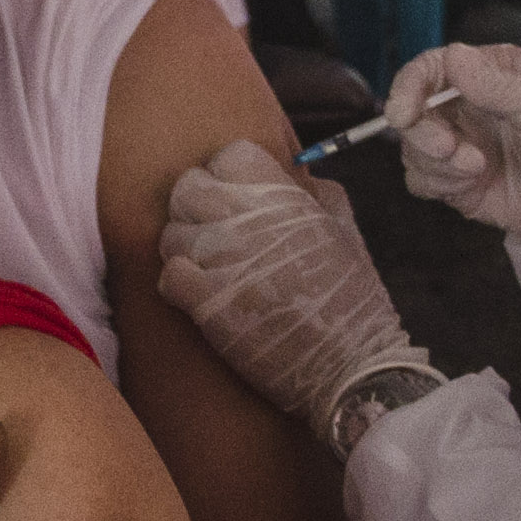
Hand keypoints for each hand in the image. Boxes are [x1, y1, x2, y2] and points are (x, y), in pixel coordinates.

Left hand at [155, 142, 431, 443]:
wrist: (351, 364)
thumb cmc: (353, 300)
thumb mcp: (347, 231)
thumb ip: (317, 195)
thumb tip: (295, 172)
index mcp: (285, 197)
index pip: (229, 156)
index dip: (227, 177)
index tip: (236, 200)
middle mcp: (249, 220)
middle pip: (188, 188)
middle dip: (195, 209)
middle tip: (212, 234)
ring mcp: (224, 259)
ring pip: (171, 233)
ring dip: (185, 251)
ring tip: (208, 270)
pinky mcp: (205, 302)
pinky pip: (167, 274)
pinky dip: (178, 285)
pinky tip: (199, 296)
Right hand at [386, 43, 520, 252]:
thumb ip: (494, 84)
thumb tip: (452, 57)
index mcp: (489, 73)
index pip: (431, 68)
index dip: (409, 87)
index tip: (405, 113)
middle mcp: (468, 106)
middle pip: (412, 110)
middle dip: (422, 133)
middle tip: (449, 150)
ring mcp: (461, 145)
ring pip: (413, 148)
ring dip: (435, 162)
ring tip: (476, 170)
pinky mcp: (458, 182)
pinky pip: (421, 180)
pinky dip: (436, 183)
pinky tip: (469, 185)